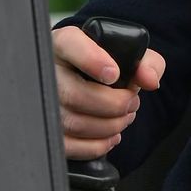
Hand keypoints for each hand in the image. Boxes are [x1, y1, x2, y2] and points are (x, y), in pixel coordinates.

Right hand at [53, 25, 164, 158]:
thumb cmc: (110, 65)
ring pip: (73, 123)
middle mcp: (47, 71)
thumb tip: (150, 81)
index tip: (114, 74)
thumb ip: (147, 63)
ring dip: (110, 125)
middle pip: (75, 95)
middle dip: (115, 105)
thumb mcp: (132, 55)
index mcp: (65, 43)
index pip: (70, 45)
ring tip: (125, 116)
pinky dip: (97, 145)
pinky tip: (112, 135)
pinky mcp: (45, 129)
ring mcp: (40, 102)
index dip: (92, 60)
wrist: (91, 81)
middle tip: (132, 102)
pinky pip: (69, 146)